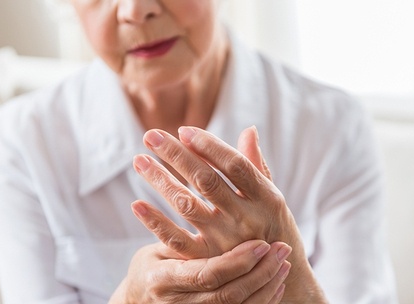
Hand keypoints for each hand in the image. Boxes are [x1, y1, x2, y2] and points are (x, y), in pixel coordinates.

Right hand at [109, 239, 290, 303]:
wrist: (141, 302)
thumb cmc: (152, 266)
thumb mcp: (157, 248)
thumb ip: (178, 230)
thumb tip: (204, 185)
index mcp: (165, 279)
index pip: (208, 274)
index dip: (237, 261)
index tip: (261, 244)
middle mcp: (181, 303)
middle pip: (230, 295)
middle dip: (261, 273)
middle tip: (282, 249)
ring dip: (267, 285)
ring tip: (284, 263)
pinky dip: (265, 300)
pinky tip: (278, 282)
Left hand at [131, 126, 326, 302]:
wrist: (276, 276)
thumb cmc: (272, 227)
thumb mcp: (271, 198)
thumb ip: (256, 165)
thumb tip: (248, 130)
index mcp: (266, 198)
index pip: (235, 165)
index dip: (209, 146)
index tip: (184, 130)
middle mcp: (247, 219)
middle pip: (207, 181)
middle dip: (176, 155)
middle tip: (151, 135)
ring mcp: (226, 241)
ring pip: (187, 205)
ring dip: (160, 181)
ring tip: (139, 161)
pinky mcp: (208, 260)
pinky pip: (177, 241)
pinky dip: (155, 223)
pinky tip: (137, 204)